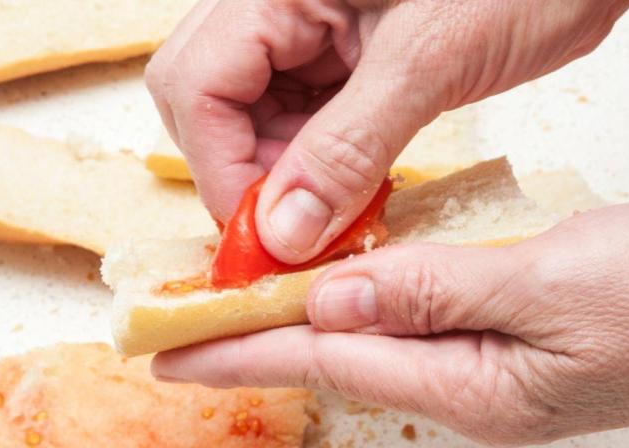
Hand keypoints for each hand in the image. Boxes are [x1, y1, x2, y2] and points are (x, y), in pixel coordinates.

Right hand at [146, 0, 628, 262]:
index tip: (264, 242)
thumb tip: (282, 233)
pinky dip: (324, 168)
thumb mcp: (430, 59)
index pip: (198, 85)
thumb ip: (348, 146)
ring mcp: (311, 31)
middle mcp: (280, 5)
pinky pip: (306, 122)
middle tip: (297, 236)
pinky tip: (359, 193)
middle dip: (246, 176)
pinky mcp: (347, 59)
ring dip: (288, 181)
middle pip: (211, 104)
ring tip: (338, 220)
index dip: (222, 170)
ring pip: (256, 120)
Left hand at [152, 194, 628, 444]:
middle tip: (187, 321)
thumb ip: (437, 292)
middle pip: (344, 356)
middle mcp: (481, 384)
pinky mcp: (527, 325)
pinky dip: (380, 292)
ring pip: (383, 334)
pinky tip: (354, 281)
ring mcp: (505, 360)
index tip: (168, 347)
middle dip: (260, 339)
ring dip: (313, 315)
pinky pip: (430, 311)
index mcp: (480, 389)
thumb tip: (334, 302)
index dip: (241, 350)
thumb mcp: (555, 285)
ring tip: (248, 300)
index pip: (330, 361)